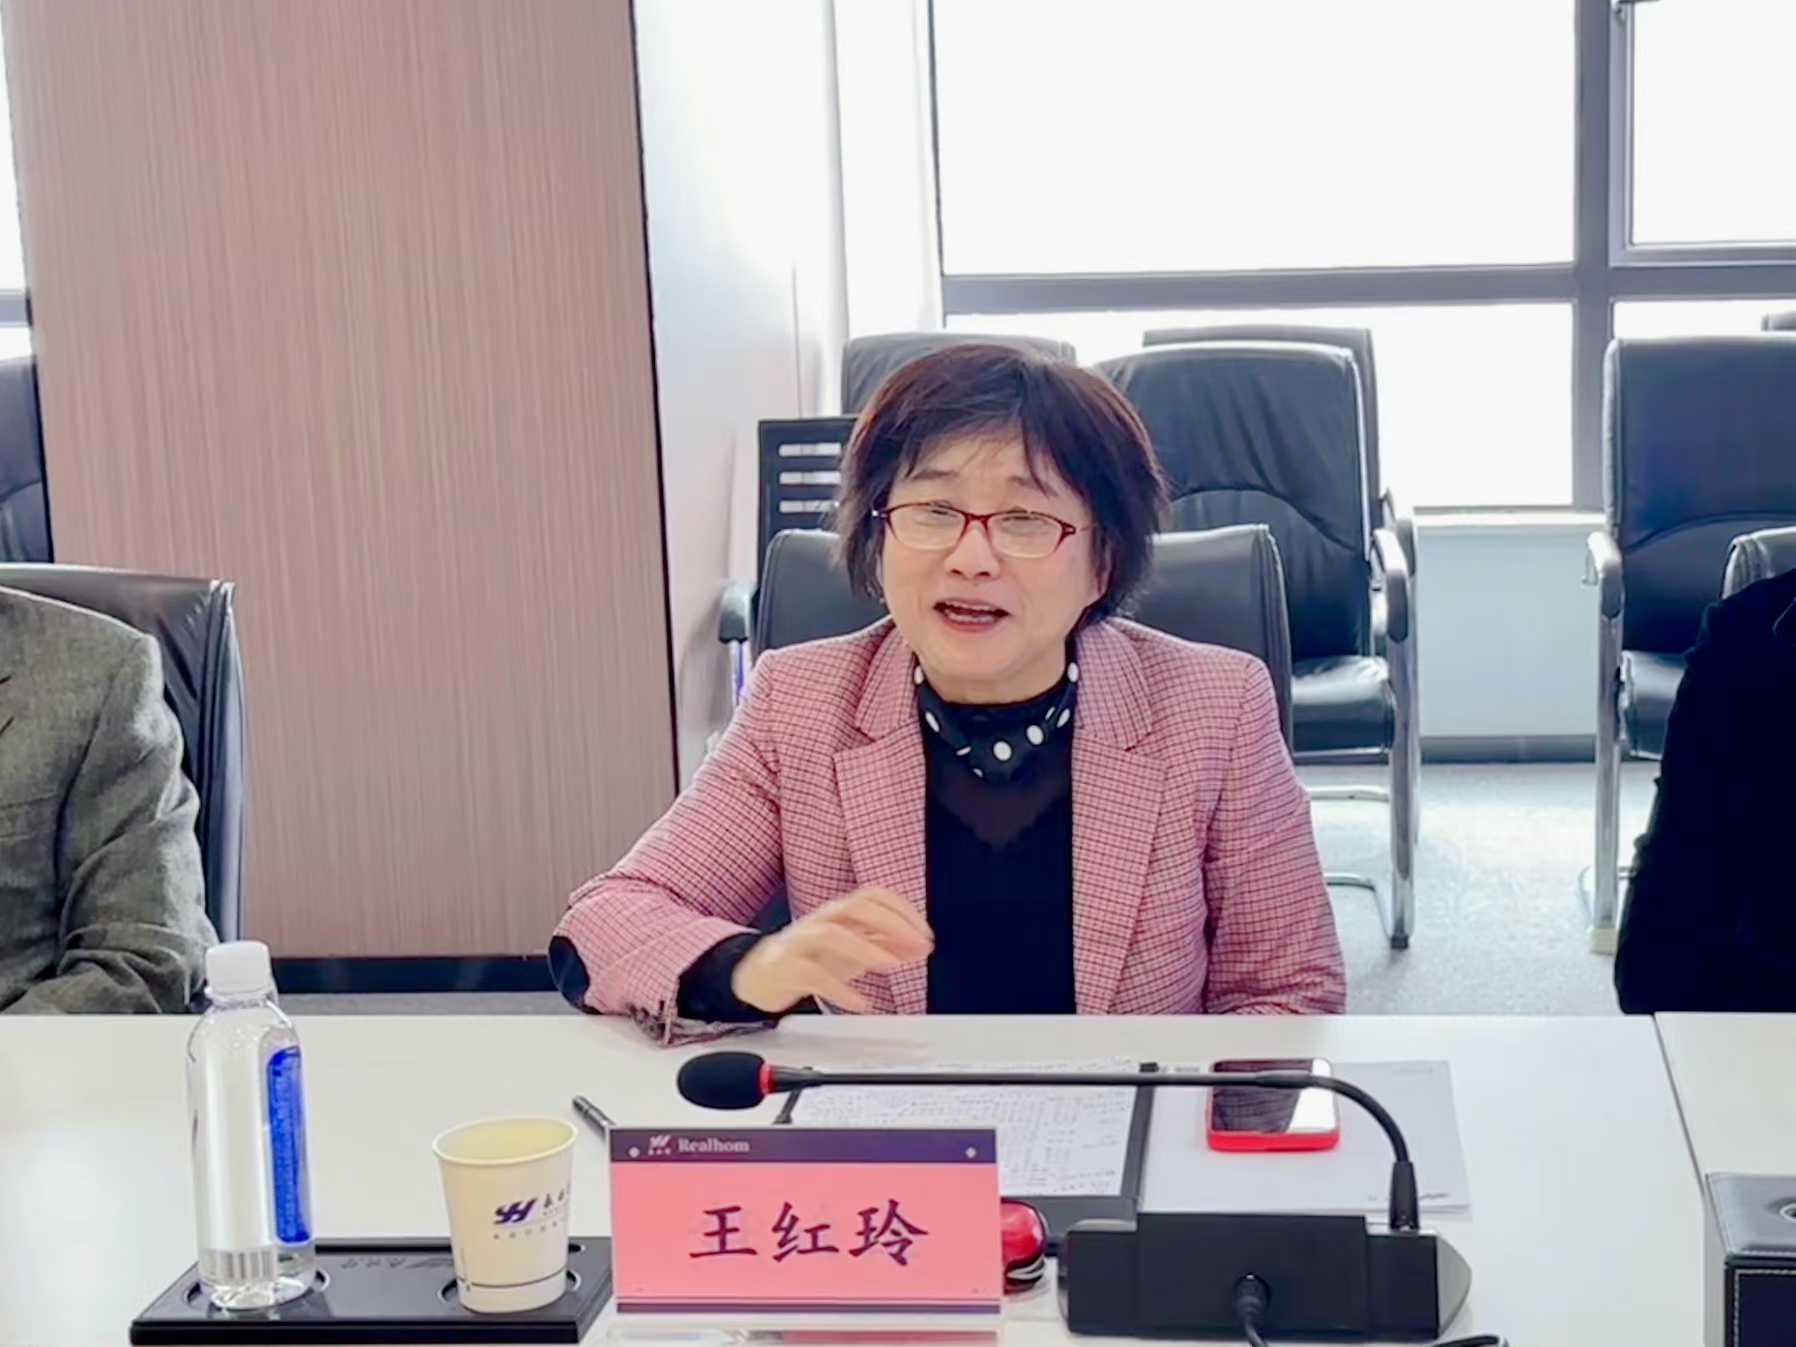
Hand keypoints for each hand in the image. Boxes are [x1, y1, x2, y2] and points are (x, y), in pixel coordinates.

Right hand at [731, 888, 932, 1013]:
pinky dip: (839, 989)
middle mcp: (822, 921)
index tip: (924, 933)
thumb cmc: (809, 957)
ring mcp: (802, 942)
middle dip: (890, 922)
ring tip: (890, 965)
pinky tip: (859, 1002)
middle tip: (917, 944)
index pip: (873, 896)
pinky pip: (813, 975)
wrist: (761, 975)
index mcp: (839, 913)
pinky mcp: (787, 968)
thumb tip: (919, 945)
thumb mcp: (851, 948)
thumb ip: (883, 944)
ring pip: (832, 933)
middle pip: (856, 907)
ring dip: (865, 947)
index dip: (902, 910)